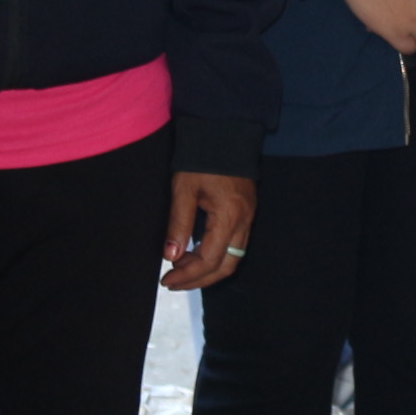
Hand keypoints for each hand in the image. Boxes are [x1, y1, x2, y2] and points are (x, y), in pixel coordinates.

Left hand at [162, 172, 258, 291]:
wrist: (226, 133)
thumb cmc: (201, 160)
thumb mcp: (183, 190)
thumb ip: (178, 224)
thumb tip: (171, 257)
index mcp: (229, 217)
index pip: (210, 260)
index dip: (188, 275)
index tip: (166, 280)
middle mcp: (244, 222)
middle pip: (227, 266)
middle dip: (200, 279)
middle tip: (174, 282)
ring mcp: (248, 217)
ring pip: (233, 257)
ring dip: (208, 269)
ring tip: (181, 269)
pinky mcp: (247, 212)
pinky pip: (235, 245)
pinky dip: (216, 255)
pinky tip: (196, 252)